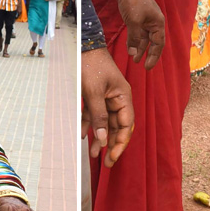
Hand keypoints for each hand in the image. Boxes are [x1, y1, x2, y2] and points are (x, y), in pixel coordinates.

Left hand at [81, 48, 134, 166]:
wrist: (83, 48)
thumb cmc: (92, 66)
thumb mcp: (94, 93)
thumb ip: (99, 116)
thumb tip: (103, 138)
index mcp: (124, 97)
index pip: (127, 125)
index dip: (121, 142)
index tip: (113, 155)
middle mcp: (118, 100)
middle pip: (117, 127)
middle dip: (112, 144)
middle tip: (107, 162)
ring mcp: (107, 99)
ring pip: (105, 123)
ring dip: (100, 138)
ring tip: (94, 155)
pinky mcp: (96, 97)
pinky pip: (94, 115)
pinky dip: (89, 125)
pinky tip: (83, 136)